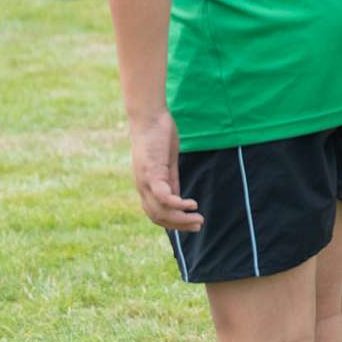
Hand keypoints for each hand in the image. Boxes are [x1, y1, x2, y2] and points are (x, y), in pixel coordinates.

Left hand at [129, 110, 202, 231]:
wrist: (148, 116)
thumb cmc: (158, 136)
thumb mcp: (167, 164)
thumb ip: (171, 181)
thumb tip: (177, 199)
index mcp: (147, 186)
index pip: (156, 214)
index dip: (173, 223)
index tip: (192, 224)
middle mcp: (142, 186)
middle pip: (158, 217)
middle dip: (179, 225)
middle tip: (199, 224)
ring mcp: (145, 181)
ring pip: (160, 210)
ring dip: (180, 218)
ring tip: (198, 217)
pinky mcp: (151, 172)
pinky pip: (163, 195)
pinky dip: (177, 204)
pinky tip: (192, 204)